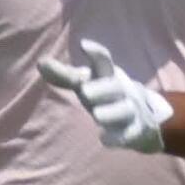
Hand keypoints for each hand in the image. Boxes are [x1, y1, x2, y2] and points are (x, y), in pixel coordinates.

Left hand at [38, 39, 173, 152]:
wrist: (144, 116)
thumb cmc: (105, 94)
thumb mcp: (87, 83)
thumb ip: (65, 75)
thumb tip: (40, 63)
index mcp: (108, 75)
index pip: (104, 61)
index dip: (96, 53)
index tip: (84, 45)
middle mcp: (121, 90)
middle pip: (114, 87)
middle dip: (102, 89)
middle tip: (86, 92)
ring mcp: (131, 110)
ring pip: (124, 110)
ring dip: (110, 113)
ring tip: (98, 115)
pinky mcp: (135, 130)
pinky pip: (128, 134)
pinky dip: (117, 138)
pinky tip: (103, 139)